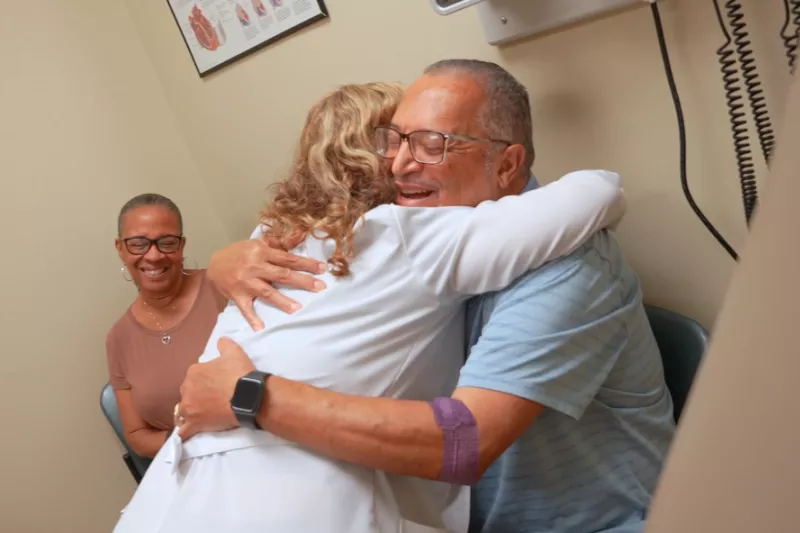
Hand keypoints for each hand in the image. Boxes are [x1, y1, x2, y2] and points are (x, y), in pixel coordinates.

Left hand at [177, 338, 255, 440]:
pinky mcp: (194, 424)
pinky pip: (182, 431)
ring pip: (183, 412)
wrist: (249, 396)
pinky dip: (183, 433)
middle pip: (187, 394)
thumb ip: (224, 345)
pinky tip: (187, 434)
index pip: (194, 377)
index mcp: (194, 371)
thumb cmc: (240, 374)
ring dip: (190, 413)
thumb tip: (220, 341)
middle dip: (196, 397)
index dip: (204, 382)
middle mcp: (187, 388)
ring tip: (202, 416)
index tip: (215, 386)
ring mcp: (189, 407)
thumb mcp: (234, 352)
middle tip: (212, 401)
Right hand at [207, 236, 326, 329]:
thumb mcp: (258, 244)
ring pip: (267, 292)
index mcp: (262, 252)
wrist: (214, 264)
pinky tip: (260, 327)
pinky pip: (245, 308)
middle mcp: (255, 266)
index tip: (323, 268)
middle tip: (320, 287)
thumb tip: (300, 233)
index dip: (306, 263)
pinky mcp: (237, 295)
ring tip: (297, 309)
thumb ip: (279, 241)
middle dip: (302, 281)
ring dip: (282, 301)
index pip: (288, 258)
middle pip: (282, 274)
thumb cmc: (239, 253)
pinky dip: (252, 318)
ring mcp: (246, 282)